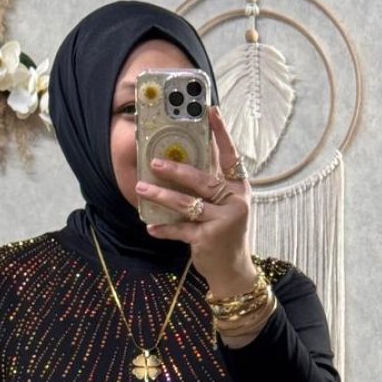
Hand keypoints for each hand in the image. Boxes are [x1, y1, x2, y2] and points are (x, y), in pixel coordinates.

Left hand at [134, 107, 255, 293]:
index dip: (222, 133)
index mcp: (239, 189)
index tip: (211, 111)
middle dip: (176, 170)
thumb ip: (211, 186)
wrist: (233, 270)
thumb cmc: (225, 233)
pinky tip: (150, 227)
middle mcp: (235, 202)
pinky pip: (180, 230)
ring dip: (161, 196)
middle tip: (154, 161)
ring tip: (142, 188)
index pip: (230, 156)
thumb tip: (183, 160)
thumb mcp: (225, 206)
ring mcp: (223, 222)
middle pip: (203, 180)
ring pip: (186, 203)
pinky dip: (164, 229)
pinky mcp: (208, 239)